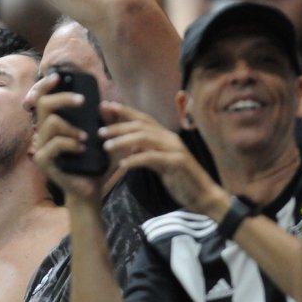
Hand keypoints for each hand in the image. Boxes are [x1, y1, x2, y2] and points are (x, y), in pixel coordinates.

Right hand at [31, 73, 103, 203]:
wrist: (90, 190)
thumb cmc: (94, 163)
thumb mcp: (104, 139)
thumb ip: (107, 122)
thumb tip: (106, 104)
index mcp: (53, 125)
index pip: (43, 100)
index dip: (47, 85)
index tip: (59, 76)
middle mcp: (43, 133)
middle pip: (43, 104)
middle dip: (63, 98)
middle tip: (82, 100)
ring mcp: (40, 147)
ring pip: (51, 123)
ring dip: (72, 127)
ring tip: (86, 137)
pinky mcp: (42, 160)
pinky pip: (55, 143)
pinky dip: (71, 143)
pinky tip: (82, 149)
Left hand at [104, 103, 228, 216]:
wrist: (202, 195)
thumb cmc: (179, 179)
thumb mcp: (159, 163)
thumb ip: (145, 152)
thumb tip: (128, 147)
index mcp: (165, 136)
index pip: (142, 118)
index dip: (124, 111)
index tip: (105, 106)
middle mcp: (169, 138)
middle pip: (140, 125)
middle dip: (118, 126)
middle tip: (99, 132)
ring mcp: (174, 149)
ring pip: (144, 138)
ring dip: (123, 141)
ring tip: (106, 146)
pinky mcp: (176, 162)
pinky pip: (151, 158)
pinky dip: (135, 160)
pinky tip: (122, 165)